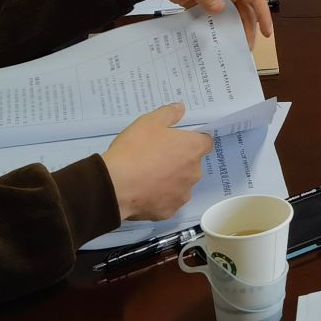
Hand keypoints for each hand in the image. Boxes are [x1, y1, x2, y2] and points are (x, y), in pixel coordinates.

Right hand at [102, 103, 213, 221]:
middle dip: (178, 161)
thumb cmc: (135, 149)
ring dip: (170, 180)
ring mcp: (182, 194)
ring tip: (146, 177)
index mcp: (193, 149)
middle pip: (191, 164)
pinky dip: (159, 198)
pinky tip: (143, 192)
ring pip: (180, 184)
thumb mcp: (149, 122)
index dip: (192, 140)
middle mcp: (194, 173)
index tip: (176, 141)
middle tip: (155, 157)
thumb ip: (169, 113)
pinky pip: (167, 201)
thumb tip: (181, 109)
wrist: (115, 186)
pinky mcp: (169, 212)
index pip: (204, 142)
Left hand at [143, 0, 271, 43]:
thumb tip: (220, 11)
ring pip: (231, 14)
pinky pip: (214, 17)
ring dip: (234, 29)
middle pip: (245, 9)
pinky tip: (216, 40)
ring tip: (234, 47)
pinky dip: (217, 28)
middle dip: (249, 27)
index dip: (263, 14)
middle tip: (247, 47)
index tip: (267, 33)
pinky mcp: (202, 2)